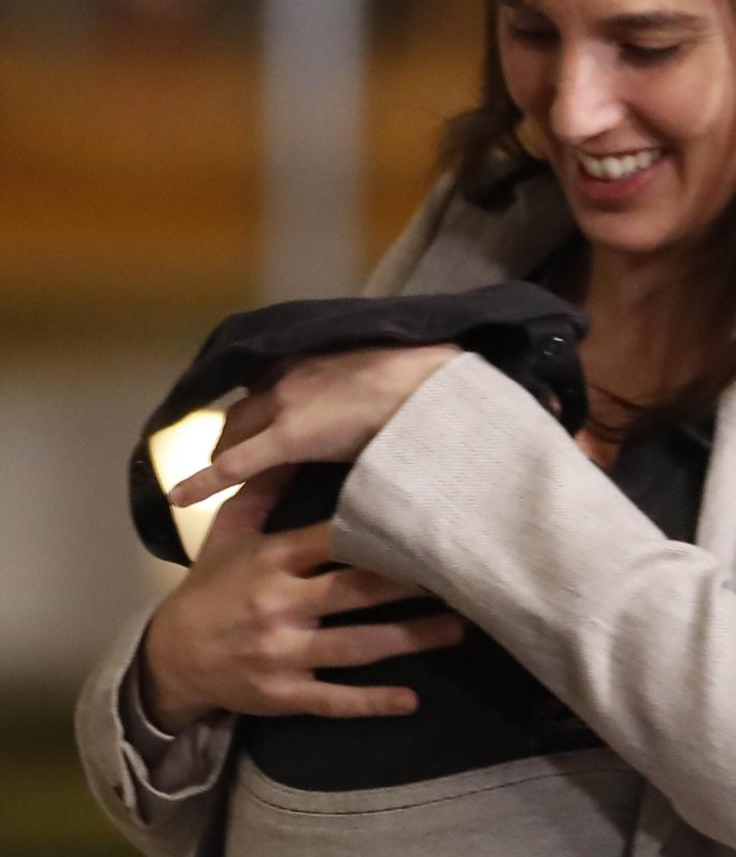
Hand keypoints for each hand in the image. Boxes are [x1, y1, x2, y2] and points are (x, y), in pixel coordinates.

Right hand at [141, 471, 465, 731]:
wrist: (169, 657)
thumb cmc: (209, 588)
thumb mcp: (227, 534)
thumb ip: (262, 492)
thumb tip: (292, 446)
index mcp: (270, 562)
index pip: (329, 541)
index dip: (375, 534)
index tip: (421, 523)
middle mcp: (279, 605)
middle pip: (354, 592)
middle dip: (408, 584)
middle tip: (459, 575)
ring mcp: (283, 653)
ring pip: (357, 645)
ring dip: (410, 639)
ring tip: (458, 628)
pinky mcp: (285, 694)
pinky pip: (335, 699)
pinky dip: (373, 702)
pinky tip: (412, 700)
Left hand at [166, 344, 460, 508]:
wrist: (435, 380)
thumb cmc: (427, 378)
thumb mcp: (392, 373)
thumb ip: (371, 389)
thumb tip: (380, 405)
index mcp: (314, 357)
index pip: (269, 384)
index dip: (258, 408)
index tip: (252, 422)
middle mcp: (290, 374)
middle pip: (246, 409)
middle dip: (234, 434)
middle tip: (229, 459)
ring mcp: (286, 402)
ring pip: (238, 433)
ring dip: (228, 453)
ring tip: (218, 479)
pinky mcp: (290, 435)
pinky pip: (236, 463)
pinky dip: (204, 480)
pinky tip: (180, 498)